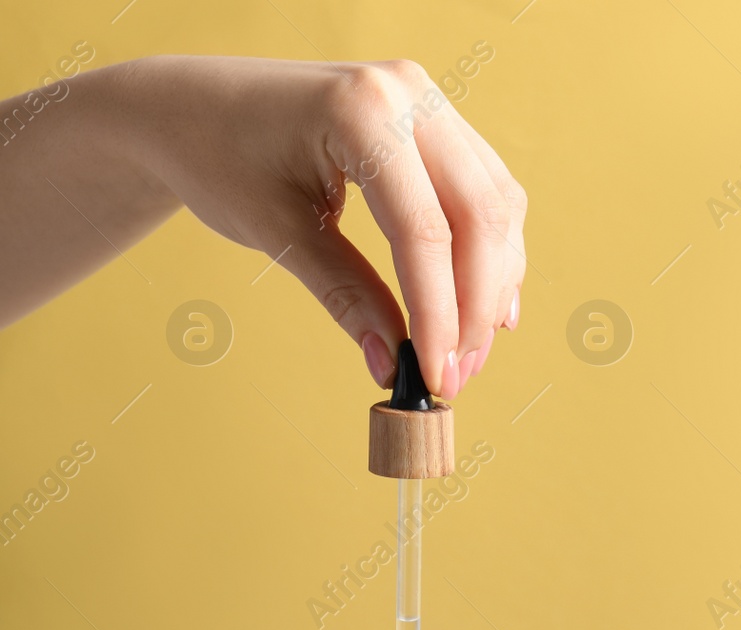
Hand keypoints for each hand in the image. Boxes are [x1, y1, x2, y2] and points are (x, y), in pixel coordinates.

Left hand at [0, 56, 525, 397]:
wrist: (195, 107)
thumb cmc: (221, 157)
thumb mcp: (278, 233)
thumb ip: (345, 295)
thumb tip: (391, 363)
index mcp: (361, 108)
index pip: (423, 230)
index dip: (438, 314)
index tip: (435, 375)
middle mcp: (409, 94)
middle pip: (479, 217)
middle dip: (475, 306)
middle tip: (458, 373)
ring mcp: (431, 101)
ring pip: (497, 206)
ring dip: (493, 284)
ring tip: (470, 350)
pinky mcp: (440, 122)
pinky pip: (489, 193)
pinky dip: (492, 252)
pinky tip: (485, 303)